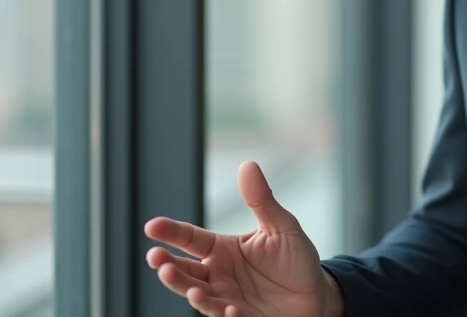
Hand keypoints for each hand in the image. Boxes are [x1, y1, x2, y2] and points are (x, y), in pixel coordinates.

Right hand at [144, 161, 344, 316]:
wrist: (315, 293)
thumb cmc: (296, 258)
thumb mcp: (281, 227)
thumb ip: (261, 200)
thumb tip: (248, 165)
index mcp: (223, 249)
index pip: (190, 238)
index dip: (170, 232)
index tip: (151, 226)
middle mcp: (218, 275)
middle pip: (185, 271)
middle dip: (168, 267)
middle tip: (157, 259)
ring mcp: (227, 299)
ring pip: (200, 297)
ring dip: (191, 293)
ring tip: (191, 289)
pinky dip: (226, 315)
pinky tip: (231, 310)